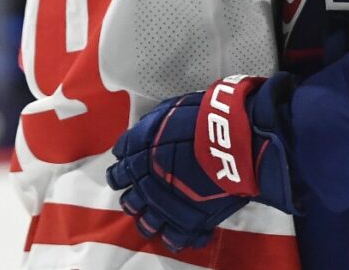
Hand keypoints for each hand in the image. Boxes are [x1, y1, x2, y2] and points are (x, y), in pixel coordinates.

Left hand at [107, 90, 252, 251]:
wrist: (230, 138)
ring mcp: (165, 206)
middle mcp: (145, 184)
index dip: (124, 174)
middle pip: (129, 201)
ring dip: (151, 220)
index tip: (132, 173)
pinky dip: (177, 236)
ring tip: (161, 217)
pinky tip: (181, 231)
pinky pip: (176, 238)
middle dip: (135, 199)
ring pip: (146, 224)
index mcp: (138, 157)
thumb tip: (143, 132)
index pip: (118, 173)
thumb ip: (152, 125)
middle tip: (146, 195)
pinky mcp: (188, 221)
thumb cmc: (203, 118)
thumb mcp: (169, 110)